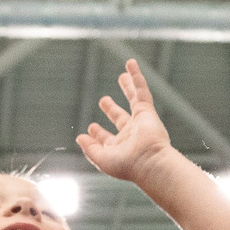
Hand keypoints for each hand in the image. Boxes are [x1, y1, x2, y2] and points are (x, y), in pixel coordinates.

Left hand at [76, 60, 175, 184]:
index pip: (107, 139)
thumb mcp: (101, 159)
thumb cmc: (127, 165)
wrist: (149, 162)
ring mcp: (140, 122)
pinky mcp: (147, 111)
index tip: (91, 127)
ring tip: (122, 76)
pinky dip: (136, 77)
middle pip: (120, 118)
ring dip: (128, 87)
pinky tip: (131, 64)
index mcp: (120, 148)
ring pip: (133, 100)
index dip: (99, 134)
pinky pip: (141, 90)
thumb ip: (90, 148)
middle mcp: (131, 134)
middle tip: (104, 100)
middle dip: (112, 109)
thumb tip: (79, 138)